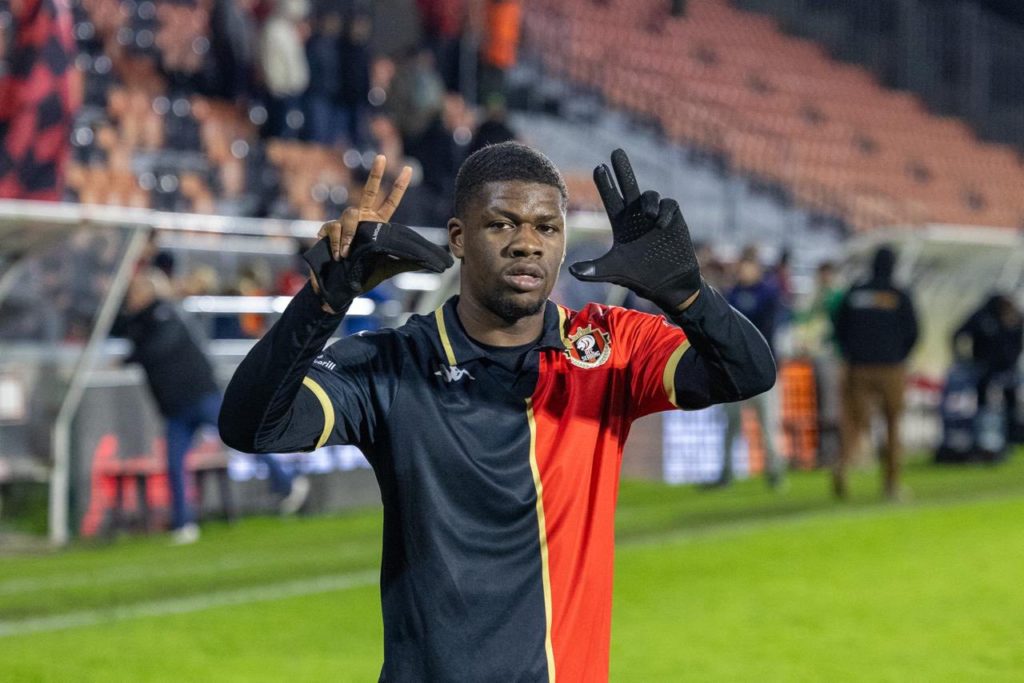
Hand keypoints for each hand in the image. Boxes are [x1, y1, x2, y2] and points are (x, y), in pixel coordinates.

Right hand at [305, 155, 453, 311]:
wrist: (339, 287)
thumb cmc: (364, 276)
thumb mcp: (388, 268)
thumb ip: (404, 261)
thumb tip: (427, 262)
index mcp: (377, 225)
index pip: (390, 203)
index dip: (398, 187)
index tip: (408, 168)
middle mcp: (362, 219)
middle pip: (369, 192)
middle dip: (376, 174)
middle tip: (382, 157)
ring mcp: (345, 223)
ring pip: (350, 216)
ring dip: (349, 235)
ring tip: (345, 254)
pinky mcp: (329, 230)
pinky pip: (334, 230)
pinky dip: (336, 244)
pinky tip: (336, 256)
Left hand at [569, 149, 701, 310]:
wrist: (668, 284)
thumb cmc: (640, 277)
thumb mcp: (613, 271)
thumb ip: (592, 269)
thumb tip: (570, 270)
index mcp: (622, 223)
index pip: (611, 198)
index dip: (605, 184)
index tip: (598, 168)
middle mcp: (637, 216)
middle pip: (628, 186)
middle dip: (622, 169)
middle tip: (616, 151)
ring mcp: (655, 216)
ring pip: (649, 195)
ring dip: (648, 200)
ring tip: (648, 214)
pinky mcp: (673, 219)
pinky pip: (668, 205)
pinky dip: (664, 211)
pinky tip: (661, 224)